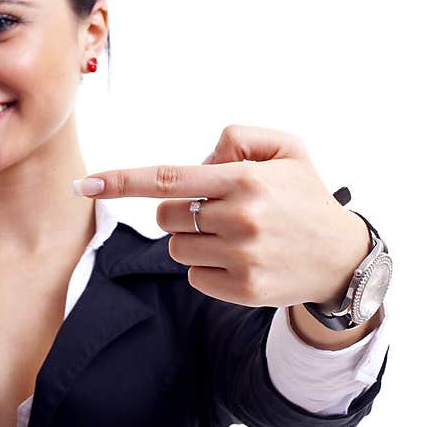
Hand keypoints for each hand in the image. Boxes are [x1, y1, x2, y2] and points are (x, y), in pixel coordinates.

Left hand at [76, 125, 371, 308]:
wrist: (341, 257)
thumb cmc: (304, 197)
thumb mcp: (287, 149)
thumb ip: (238, 137)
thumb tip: (199, 161)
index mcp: (245, 179)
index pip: (168, 178)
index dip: (121, 182)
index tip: (85, 186)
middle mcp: (240, 218)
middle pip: (165, 215)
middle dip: (178, 210)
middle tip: (215, 209)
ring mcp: (241, 257)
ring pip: (176, 247)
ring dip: (194, 238)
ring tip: (235, 235)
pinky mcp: (242, 288)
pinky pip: (194, 274)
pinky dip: (208, 266)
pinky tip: (241, 259)